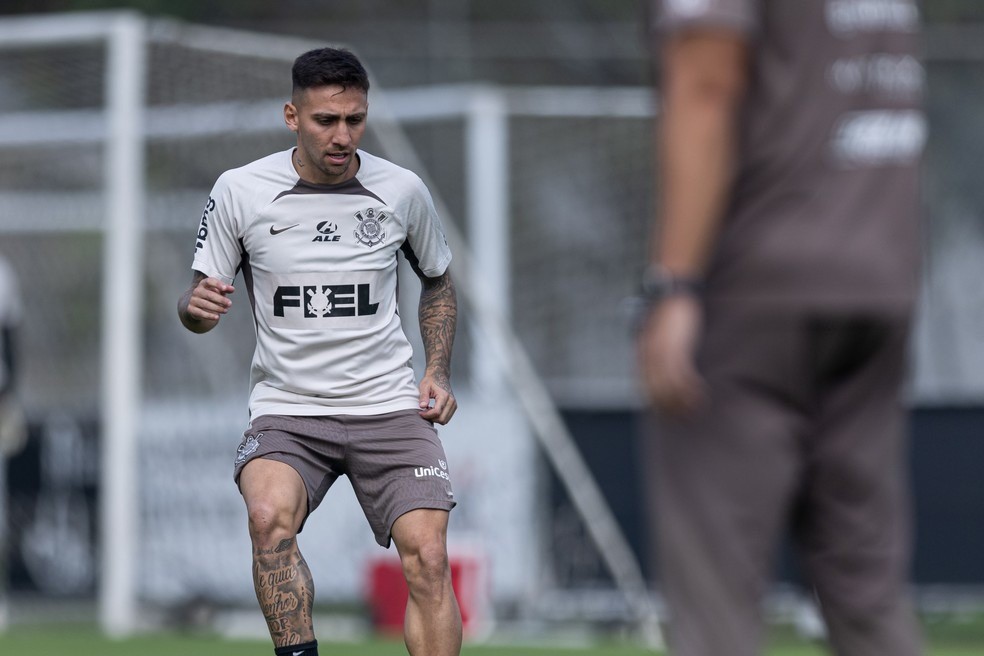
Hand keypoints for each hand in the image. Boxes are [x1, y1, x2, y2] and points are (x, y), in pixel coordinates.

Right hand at [186, 277, 233, 322]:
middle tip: (229, 304)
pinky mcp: (191, 309)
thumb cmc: (210, 296)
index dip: (217, 284)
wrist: (197, 305)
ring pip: (206, 304)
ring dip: (217, 308)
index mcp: (203, 284)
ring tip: (225, 310)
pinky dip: (209, 315)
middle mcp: (197, 291)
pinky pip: (200, 313)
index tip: (225, 288)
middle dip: (221, 300)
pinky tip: (217, 317)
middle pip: (209, 294)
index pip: (209, 281)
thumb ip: (225, 289)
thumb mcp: (218, 291)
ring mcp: (193, 300)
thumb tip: (232, 289)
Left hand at [418, 370, 456, 424]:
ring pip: (445, 420)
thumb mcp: (424, 386)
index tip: (420, 412)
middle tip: (423, 412)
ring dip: (435, 418)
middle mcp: (451, 401)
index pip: (437, 412)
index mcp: (444, 396)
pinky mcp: (453, 406)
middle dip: (431, 418)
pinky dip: (439, 417)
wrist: (439, 376)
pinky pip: (446, 417)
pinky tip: (433, 410)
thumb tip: (422, 406)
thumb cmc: (432, 380)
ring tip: (428, 411)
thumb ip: (423, 397)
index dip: (427, 415)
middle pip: (442, 418)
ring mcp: (453, 404)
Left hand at [638, 295, 705, 415]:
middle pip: (656, 392)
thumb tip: (668, 368)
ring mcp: (660, 354)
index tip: (669, 414)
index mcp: (642, 355)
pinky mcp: (675, 348)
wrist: (671, 292)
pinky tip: (701, 395)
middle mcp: (648, 357)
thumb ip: (659, 351)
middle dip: (670, 407)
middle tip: (685, 416)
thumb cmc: (668, 313)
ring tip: (696, 409)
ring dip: (683, 402)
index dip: (657, 403)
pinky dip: (690, 390)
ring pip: (669, 388)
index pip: (646, 388)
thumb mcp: (659, 334)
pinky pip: (681, 377)